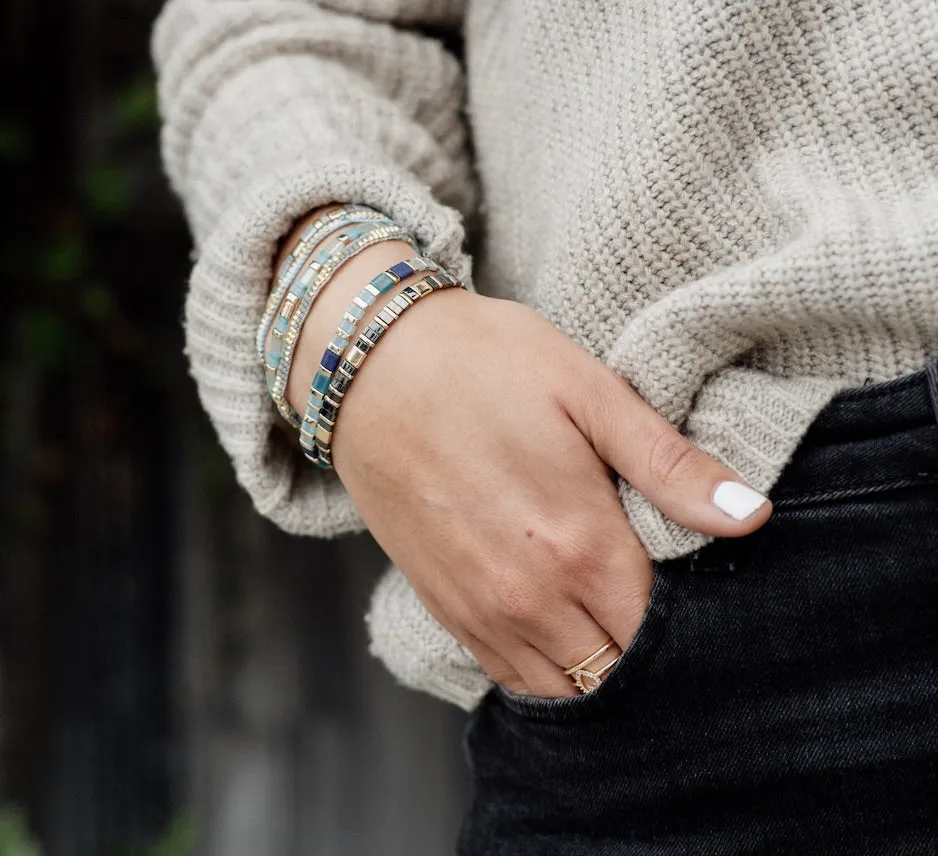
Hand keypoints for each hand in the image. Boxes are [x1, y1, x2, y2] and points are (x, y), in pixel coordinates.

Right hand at [325, 289, 771, 697]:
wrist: (369, 366)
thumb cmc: (485, 365)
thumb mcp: (588, 392)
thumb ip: (670, 465)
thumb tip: (754, 515)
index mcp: (581, 546)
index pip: (662, 633)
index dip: (696, 625)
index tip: (708, 600)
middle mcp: (530, 598)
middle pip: (617, 672)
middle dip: (653, 656)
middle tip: (666, 612)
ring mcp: (480, 611)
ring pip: (564, 688)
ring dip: (599, 671)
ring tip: (619, 629)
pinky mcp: (443, 607)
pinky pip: (509, 676)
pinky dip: (547, 672)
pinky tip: (563, 637)